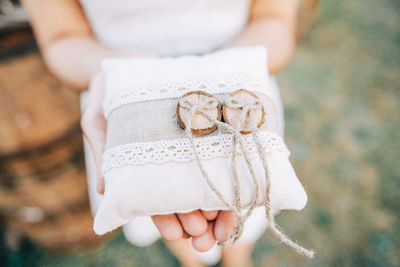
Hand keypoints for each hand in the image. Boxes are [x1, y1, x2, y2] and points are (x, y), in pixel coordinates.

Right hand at [81, 70, 236, 251]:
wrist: (136, 60)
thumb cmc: (111, 89)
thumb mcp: (97, 116)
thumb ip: (103, 150)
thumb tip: (106, 191)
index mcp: (143, 164)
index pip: (154, 199)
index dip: (166, 219)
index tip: (178, 233)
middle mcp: (169, 159)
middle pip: (184, 198)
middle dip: (195, 219)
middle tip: (205, 234)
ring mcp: (190, 145)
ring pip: (205, 183)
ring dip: (215, 206)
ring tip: (222, 222)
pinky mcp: (207, 129)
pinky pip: (220, 156)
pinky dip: (227, 175)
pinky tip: (238, 191)